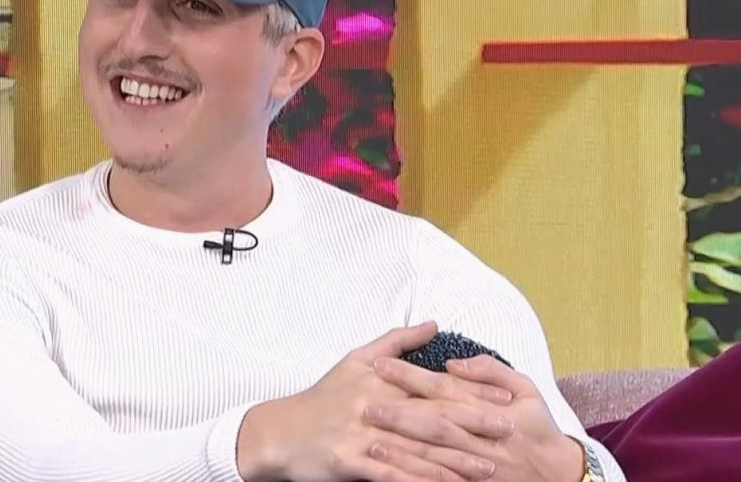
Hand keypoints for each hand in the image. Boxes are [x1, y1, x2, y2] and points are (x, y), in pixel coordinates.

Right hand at [236, 323, 514, 481]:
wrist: (279, 431)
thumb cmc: (322, 396)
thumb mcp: (355, 359)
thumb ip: (397, 341)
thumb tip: (434, 323)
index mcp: (380, 381)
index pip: (434, 388)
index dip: (472, 394)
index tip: (505, 400)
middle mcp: (374, 406)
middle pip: (431, 417)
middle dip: (474, 425)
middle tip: (510, 432)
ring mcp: (362, 436)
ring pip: (416, 450)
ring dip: (455, 461)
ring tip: (489, 469)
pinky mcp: (349, 462)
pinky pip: (390, 475)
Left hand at [369, 354, 585, 481]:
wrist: (560, 475)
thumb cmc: (538, 427)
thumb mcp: (527, 389)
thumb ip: (491, 370)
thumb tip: (453, 362)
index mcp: (492, 409)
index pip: (444, 389)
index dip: (411, 376)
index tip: (380, 364)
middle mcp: (483, 439)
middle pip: (435, 423)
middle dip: (399, 413)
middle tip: (365, 403)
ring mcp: (478, 468)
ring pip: (435, 457)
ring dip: (402, 450)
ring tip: (370, 440)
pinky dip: (416, 479)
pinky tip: (392, 474)